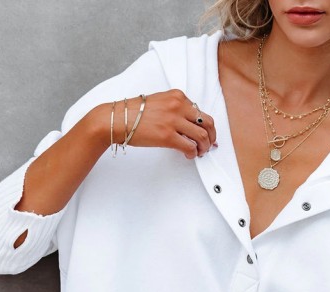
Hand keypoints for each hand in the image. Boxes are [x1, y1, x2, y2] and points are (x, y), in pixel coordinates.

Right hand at [94, 89, 216, 159]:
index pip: (201, 111)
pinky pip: (190, 146)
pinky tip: (188, 156)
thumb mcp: (159, 103)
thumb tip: (188, 125)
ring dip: (204, 147)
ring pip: (202, 136)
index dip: (207, 126)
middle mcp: (178, 105)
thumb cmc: (135, 114)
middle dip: (211, 137)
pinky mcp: (168, 136)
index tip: (208, 135)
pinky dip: (193, 153)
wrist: (118, 119)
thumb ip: (175, 110)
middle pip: (207, 122)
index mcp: (177, 96)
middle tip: (209, 146)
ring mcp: (173, 120)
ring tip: (199, 153)